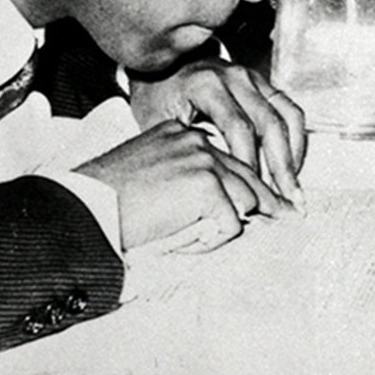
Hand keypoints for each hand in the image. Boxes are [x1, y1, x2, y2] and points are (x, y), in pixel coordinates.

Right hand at [74, 120, 283, 251]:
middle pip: (247, 173)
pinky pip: (231, 223)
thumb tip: (216, 201)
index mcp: (180, 132)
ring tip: (204, 238)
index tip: (265, 199)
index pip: (226, 157)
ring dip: (230, 223)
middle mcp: (195, 140)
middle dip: (266, 199)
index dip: (244, 183)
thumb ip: (181, 175)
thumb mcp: (148, 171)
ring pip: (247, 198)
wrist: (86, 207)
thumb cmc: (105, 198)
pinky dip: (214, 240)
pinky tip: (187, 242)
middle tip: (288, 213)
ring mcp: (203, 161)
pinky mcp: (206, 187)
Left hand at [128, 59, 306, 204]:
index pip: (238, 128)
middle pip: (269, 124)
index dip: (249, 164)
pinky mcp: (262, 82)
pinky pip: (289, 109)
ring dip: (293, 156)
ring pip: (286, 117)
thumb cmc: (158, 97)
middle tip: (286, 202)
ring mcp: (252, 77)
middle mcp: (235, 77)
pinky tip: (291, 165)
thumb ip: (186, 150)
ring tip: (293, 189)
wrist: (164, 62)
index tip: (251, 195)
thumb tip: (208, 190)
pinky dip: (296, 139)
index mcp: (206, 85)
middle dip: (280, 167)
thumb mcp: (161, 121)